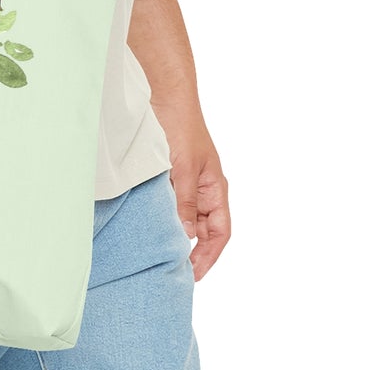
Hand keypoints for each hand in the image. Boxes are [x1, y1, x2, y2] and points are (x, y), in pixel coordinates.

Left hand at [160, 107, 230, 281]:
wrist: (164, 95)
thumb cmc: (181, 126)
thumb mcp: (184, 168)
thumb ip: (185, 202)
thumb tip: (185, 236)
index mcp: (215, 188)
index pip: (220, 232)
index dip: (210, 255)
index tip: (193, 274)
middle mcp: (203, 188)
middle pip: (202, 229)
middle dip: (191, 250)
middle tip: (171, 269)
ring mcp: (186, 182)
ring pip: (184, 218)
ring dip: (174, 234)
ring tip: (158, 253)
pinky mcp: (168, 176)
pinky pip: (169, 203)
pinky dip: (162, 216)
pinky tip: (149, 225)